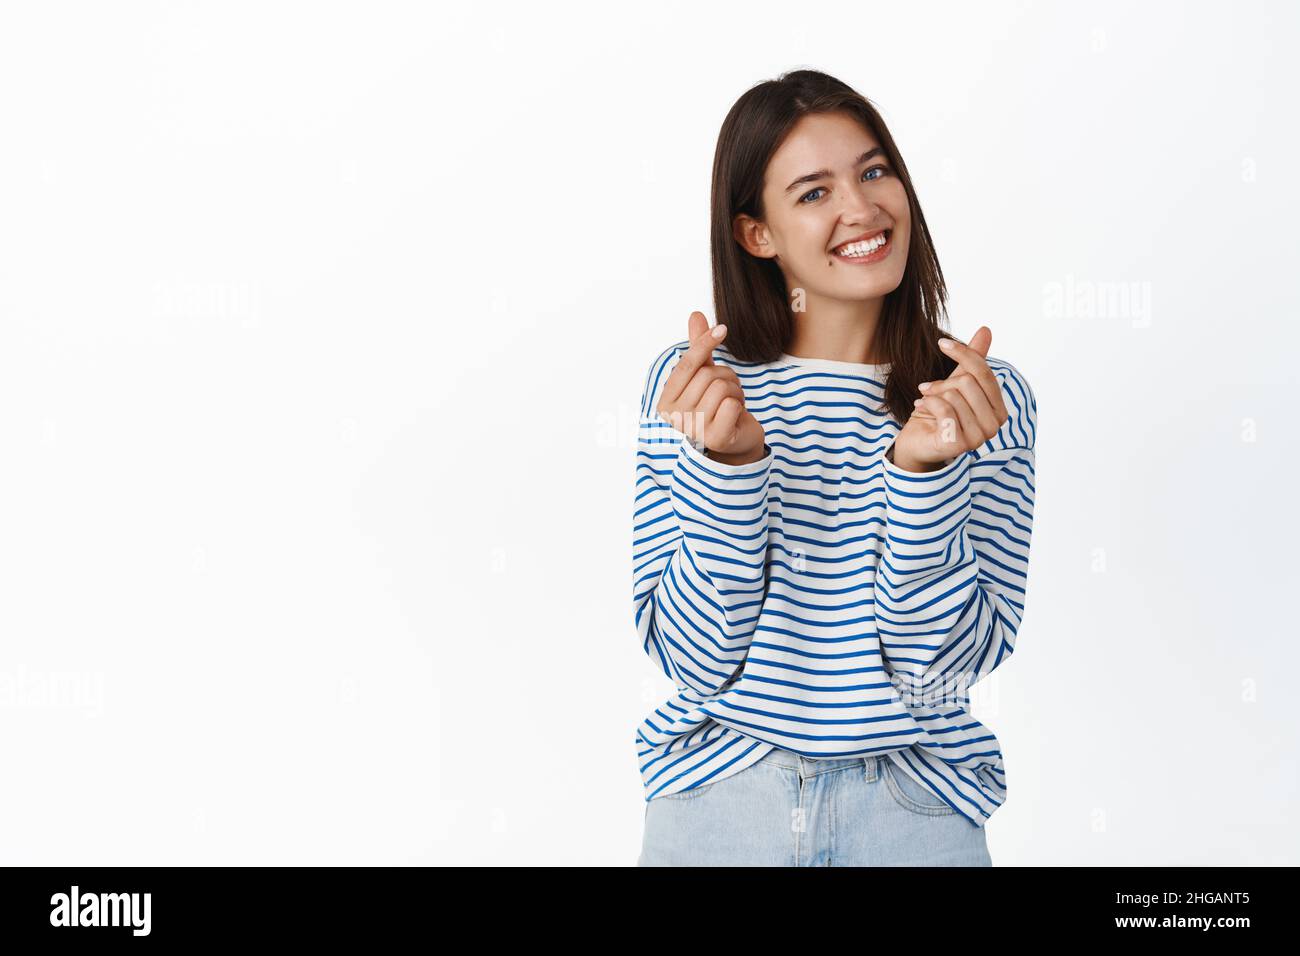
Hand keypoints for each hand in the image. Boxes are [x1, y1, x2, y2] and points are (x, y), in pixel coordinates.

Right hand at [656, 312, 766, 463]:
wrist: (736, 440)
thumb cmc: (718, 405)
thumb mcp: (706, 374)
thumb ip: (699, 348)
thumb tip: (696, 314)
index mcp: (666, 401)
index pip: (686, 364)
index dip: (704, 343)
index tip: (722, 328)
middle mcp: (675, 417)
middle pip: (707, 375)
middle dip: (726, 376)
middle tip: (729, 390)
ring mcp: (694, 430)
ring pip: (721, 387)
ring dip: (735, 390)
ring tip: (732, 402)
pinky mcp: (716, 438)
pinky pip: (731, 404)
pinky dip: (739, 404)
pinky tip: (736, 414)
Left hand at [890, 326, 1008, 471]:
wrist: (916, 442)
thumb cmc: (938, 414)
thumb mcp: (955, 383)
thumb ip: (973, 361)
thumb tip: (986, 330)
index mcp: (999, 410)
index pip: (985, 373)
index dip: (963, 354)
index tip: (942, 343)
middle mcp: (994, 426)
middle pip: (968, 382)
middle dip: (942, 382)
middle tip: (928, 388)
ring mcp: (978, 438)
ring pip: (954, 395)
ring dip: (933, 394)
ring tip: (925, 401)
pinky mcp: (959, 444)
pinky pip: (943, 409)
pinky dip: (927, 403)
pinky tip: (921, 407)